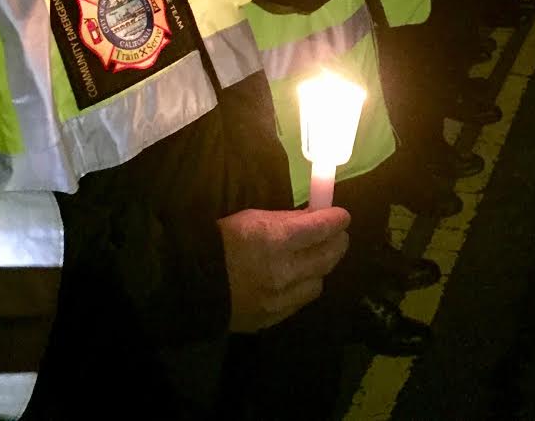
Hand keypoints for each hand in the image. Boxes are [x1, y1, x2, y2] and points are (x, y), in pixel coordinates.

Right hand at [218, 206, 349, 331]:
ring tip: (316, 258)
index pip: (322, 229)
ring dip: (322, 268)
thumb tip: (313, 217)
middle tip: (339, 235)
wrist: (192, 282)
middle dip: (338, 242)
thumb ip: (287, 220)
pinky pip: (300, 302)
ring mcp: (279, 299)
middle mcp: (284, 272)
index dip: (337, 220)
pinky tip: (299, 279)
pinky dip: (303, 288)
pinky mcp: (272, 317)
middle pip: (327, 257)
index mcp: (276, 240)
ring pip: (318, 282)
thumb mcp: (253, 219)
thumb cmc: (221, 241)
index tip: (342, 217)